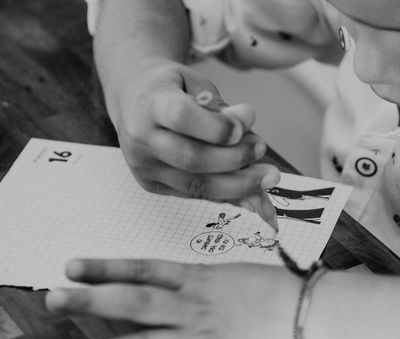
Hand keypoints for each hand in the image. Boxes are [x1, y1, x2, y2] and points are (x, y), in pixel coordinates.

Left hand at [45, 258, 307, 338]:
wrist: (319, 314)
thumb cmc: (286, 293)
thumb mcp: (241, 276)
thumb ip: (209, 282)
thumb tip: (186, 282)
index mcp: (200, 280)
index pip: (143, 269)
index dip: (105, 267)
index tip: (71, 265)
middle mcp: (193, 306)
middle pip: (132, 301)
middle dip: (90, 302)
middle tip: (53, 300)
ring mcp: (204, 337)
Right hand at [110, 60, 279, 202]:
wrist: (132, 98)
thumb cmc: (171, 89)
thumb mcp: (195, 83)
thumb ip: (221, 108)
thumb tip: (250, 136)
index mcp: (150, 103)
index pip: (182, 117)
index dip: (217, 126)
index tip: (247, 123)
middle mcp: (142, 138)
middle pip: (191, 158)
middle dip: (235, 159)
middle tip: (261, 150)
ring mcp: (144, 166)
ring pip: (196, 185)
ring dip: (238, 185)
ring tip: (267, 177)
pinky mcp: (151, 184)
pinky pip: (195, 194)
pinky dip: (227, 194)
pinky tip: (252, 191)